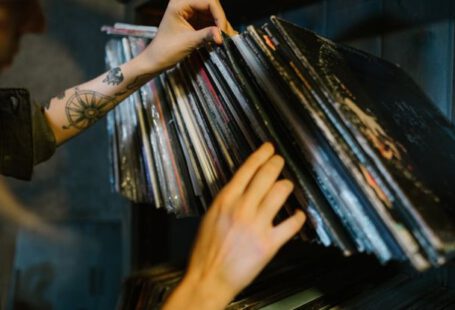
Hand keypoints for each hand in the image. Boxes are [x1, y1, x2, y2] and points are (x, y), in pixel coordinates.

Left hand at [142, 0, 235, 71]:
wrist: (156, 60)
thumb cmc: (166, 50)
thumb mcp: (188, 42)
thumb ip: (206, 35)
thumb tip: (222, 35)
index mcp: (180, 4)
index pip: (208, 2)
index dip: (219, 15)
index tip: (223, 31)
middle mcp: (185, 4)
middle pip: (212, 5)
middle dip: (221, 20)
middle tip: (227, 35)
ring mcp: (189, 12)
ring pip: (212, 14)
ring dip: (220, 25)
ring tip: (227, 38)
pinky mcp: (193, 21)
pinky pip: (209, 21)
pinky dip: (216, 29)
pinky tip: (221, 37)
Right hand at [163, 143, 306, 309]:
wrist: (208, 278)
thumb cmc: (205, 250)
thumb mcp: (210, 216)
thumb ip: (227, 200)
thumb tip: (243, 188)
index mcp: (225, 200)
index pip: (247, 169)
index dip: (261, 155)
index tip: (269, 148)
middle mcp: (242, 208)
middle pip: (266, 175)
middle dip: (276, 164)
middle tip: (280, 161)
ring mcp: (257, 224)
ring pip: (280, 192)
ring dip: (286, 185)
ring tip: (286, 185)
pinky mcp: (269, 243)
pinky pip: (291, 224)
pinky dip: (298, 217)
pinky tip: (298, 213)